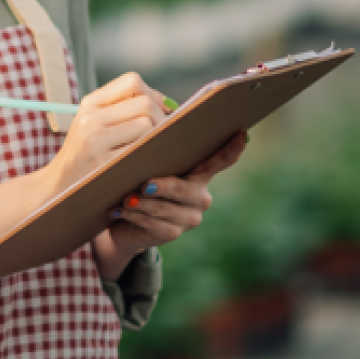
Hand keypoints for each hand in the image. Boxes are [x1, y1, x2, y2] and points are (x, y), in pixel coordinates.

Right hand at [48, 72, 169, 191]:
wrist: (59, 186)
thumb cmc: (86, 154)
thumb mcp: (93, 123)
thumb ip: (123, 108)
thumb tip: (169, 104)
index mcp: (90, 104)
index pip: (132, 81)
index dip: (152, 93)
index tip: (158, 110)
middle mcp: (90, 118)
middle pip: (145, 103)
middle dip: (161, 117)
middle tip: (161, 133)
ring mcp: (96, 141)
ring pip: (146, 125)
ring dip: (155, 137)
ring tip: (150, 148)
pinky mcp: (104, 163)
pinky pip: (141, 149)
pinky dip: (150, 153)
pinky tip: (146, 160)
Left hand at [98, 130, 249, 259]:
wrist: (126, 223)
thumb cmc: (141, 183)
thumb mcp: (151, 166)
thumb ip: (159, 151)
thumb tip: (154, 125)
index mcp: (200, 173)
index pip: (221, 160)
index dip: (232, 148)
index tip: (241, 133)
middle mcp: (201, 196)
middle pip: (182, 189)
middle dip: (162, 187)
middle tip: (144, 185)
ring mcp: (189, 217)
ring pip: (163, 208)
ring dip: (140, 203)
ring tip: (124, 198)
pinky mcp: (172, 233)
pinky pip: (152, 224)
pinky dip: (133, 216)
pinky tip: (118, 210)